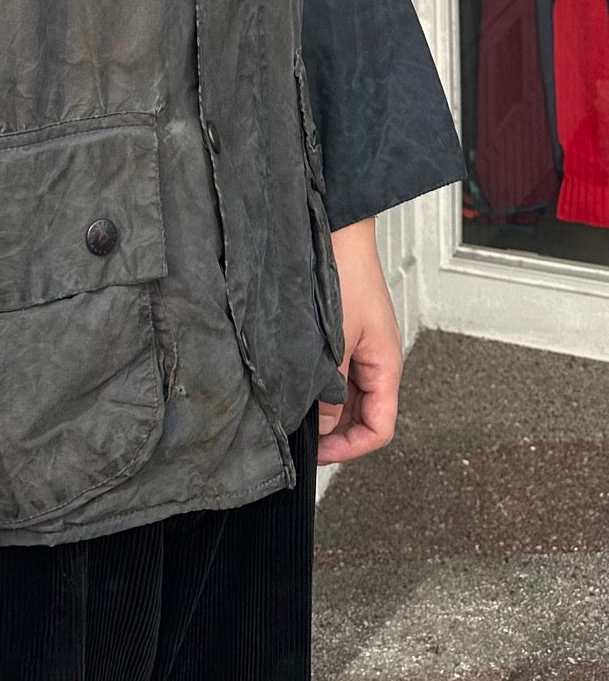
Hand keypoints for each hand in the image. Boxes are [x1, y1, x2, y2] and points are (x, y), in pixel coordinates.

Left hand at [317, 217, 402, 464]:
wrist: (335, 228)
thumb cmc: (344, 274)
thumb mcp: (334, 341)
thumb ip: (328, 388)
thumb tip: (321, 427)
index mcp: (385, 366)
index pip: (380, 428)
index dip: (350, 448)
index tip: (318, 452)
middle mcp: (375, 360)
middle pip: (362, 415)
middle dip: (335, 431)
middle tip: (300, 436)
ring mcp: (358, 346)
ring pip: (345, 396)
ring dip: (323, 407)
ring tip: (293, 409)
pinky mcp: (342, 332)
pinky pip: (334, 372)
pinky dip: (317, 383)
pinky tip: (294, 381)